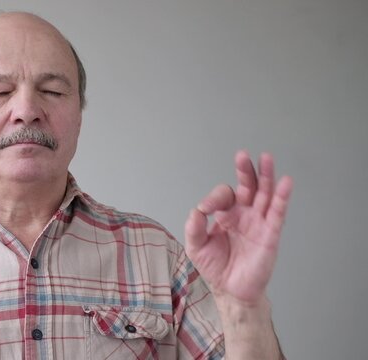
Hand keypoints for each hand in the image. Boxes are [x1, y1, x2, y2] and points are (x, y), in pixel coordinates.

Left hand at [184, 150, 292, 303]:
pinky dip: (282, 197)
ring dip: (266, 176)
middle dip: (245, 170)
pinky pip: (277, 212)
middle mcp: (244, 214)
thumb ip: (193, 227)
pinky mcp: (270, 233)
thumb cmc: (215, 267)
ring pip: (265, 193)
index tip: (206, 209)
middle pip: (248, 186)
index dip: (214, 199)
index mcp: (226, 214)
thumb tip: (197, 209)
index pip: (224, 195)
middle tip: (242, 155)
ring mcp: (258, 222)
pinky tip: (284, 182)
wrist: (231, 291)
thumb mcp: (196, 246)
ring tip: (266, 158)